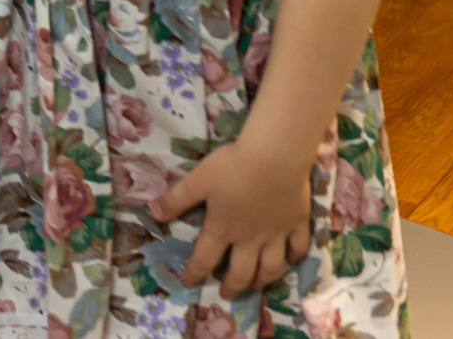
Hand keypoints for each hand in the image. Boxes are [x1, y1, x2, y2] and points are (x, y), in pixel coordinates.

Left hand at [153, 137, 315, 295]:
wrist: (275, 158)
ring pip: (272, 266)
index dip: (195, 272)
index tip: (188, 283)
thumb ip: (177, 198)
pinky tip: (290, 260)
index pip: (205, 257)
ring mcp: (277, 233)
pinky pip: (298, 248)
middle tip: (227, 295)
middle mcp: (250, 238)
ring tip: (256, 286)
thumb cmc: (233, 166)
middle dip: (232, 285)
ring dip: (263, 280)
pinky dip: (294, 258)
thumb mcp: (198, 180)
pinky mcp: (298, 223)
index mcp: (223, 228)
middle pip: (241, 271)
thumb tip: (153, 213)